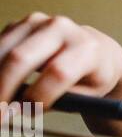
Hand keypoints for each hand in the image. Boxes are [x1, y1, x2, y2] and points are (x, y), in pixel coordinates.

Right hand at [0, 12, 121, 115]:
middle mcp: (60, 28)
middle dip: (3, 89)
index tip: (28, 113)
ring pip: (3, 51)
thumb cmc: (92, 78)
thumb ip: (54, 103)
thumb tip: (14, 109)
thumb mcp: (86, 96)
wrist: (96, 50)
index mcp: (86, 48)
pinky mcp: (20, 24)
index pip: (58, 72)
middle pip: (21, 58)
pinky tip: (3, 87)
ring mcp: (37, 22)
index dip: (39, 96)